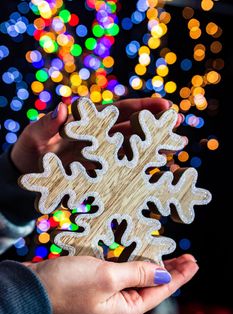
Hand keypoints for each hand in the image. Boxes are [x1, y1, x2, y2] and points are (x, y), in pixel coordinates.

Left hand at [11, 98, 171, 173]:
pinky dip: (139, 171)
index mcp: (89, 123)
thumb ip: (47, 124)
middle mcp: (101, 138)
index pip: (118, 110)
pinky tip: (155, 172)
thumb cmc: (30, 150)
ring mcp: (103, 158)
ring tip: (176, 146)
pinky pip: (123, 173)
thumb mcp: (34, 136)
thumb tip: (62, 107)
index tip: (164, 104)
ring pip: (132, 150)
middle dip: (155, 124)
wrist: (29, 175)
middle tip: (178, 122)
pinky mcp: (101, 176)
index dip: (141, 107)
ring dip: (153, 148)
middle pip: (133, 129)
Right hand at [27, 254, 197, 313]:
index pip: (161, 290)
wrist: (33, 288)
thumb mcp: (108, 276)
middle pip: (151, 284)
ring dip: (151, 264)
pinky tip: (139, 253)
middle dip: (170, 269)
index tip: (194, 262)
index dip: (180, 275)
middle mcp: (118, 304)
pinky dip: (132, 261)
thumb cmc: (68, 285)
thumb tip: (162, 272)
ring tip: (169, 253)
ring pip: (137, 277)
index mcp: (125, 309)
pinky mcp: (95, 283)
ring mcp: (106, 294)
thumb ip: (137, 272)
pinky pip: (121, 272)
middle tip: (187, 255)